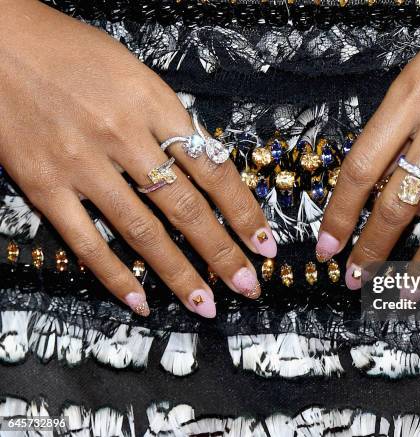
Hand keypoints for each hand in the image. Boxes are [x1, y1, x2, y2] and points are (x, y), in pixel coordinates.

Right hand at [0, 0, 276, 315]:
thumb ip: (171, 122)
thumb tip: (208, 167)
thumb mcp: (137, 75)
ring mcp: (81, 164)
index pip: (213, 169)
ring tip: (206, 304)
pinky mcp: (43, 185)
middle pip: (186, 208)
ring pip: (142, 232)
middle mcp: (122, 136)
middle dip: (222, 253)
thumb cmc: (72, 52)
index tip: (263, 243)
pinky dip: (114, 276)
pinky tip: (140, 301)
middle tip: (248, 286)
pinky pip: (85, 241)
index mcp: (153, 103)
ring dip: (179, 274)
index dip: (243, 212)